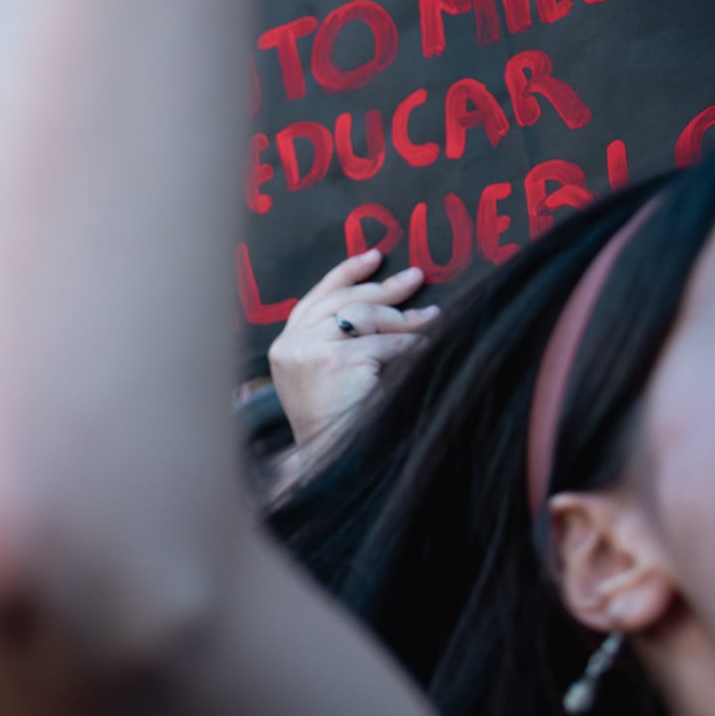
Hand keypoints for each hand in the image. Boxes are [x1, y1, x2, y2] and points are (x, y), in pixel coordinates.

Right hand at [268, 250, 437, 447]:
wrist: (327, 459)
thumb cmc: (333, 422)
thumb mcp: (321, 374)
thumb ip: (333, 339)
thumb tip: (382, 301)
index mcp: (283, 345)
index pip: (315, 298)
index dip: (346, 274)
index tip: (375, 257)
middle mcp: (290, 344)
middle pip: (343, 301)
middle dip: (384, 288)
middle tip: (417, 278)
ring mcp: (309, 351)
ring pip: (366, 317)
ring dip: (403, 319)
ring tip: (431, 319)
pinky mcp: (333, 361)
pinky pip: (384, 343)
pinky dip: (409, 345)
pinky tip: (425, 349)